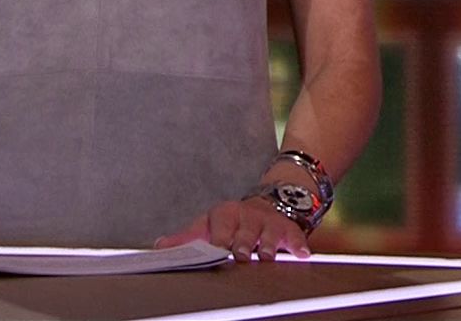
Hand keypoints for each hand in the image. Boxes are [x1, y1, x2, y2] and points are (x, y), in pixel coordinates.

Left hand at [154, 197, 308, 260]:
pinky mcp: (288, 229)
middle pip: (246, 230)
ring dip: (268, 246)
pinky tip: (302, 255)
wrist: (266, 203)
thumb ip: (186, 237)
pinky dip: (299, 245)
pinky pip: (295, 236)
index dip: (219, 238)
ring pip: (269, 233)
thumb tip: (159, 247)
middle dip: (243, 242)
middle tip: (240, 255)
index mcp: (225, 213)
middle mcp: (248, 215)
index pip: (221, 225)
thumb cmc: (231, 222)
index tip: (217, 249)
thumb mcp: (207, 225)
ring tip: (266, 257)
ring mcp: (270, 222)